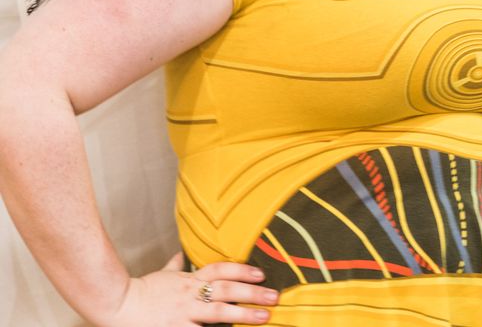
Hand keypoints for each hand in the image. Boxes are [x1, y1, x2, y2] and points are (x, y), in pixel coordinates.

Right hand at [101, 253, 275, 326]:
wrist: (115, 303)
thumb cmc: (140, 291)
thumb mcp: (161, 274)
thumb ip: (174, 266)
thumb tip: (179, 255)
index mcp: (188, 279)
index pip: (221, 269)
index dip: (242, 269)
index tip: (261, 273)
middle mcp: (190, 294)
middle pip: (226, 290)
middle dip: (252, 292)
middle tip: (275, 296)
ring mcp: (183, 313)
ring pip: (219, 312)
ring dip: (243, 315)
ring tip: (265, 317)